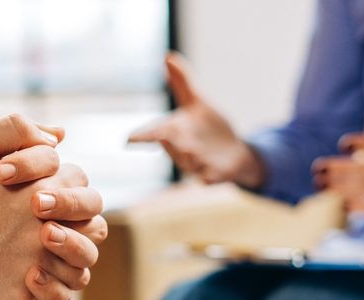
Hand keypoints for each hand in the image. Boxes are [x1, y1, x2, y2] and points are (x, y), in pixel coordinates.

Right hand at [128, 53, 266, 187]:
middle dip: (167, 143)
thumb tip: (168, 56)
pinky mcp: (215, 175)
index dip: (141, 137)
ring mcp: (198, 165)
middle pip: (171, 147)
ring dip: (188, 158)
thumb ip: (182, 82)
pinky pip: (209, 179)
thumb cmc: (209, 129)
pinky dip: (208, 179)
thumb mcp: (197, 102)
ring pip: (189, 163)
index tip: (129, 139)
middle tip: (162, 137)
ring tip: (191, 152)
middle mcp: (183, 149)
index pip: (155, 133)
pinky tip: (207, 179)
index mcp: (175, 131)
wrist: (234, 154)